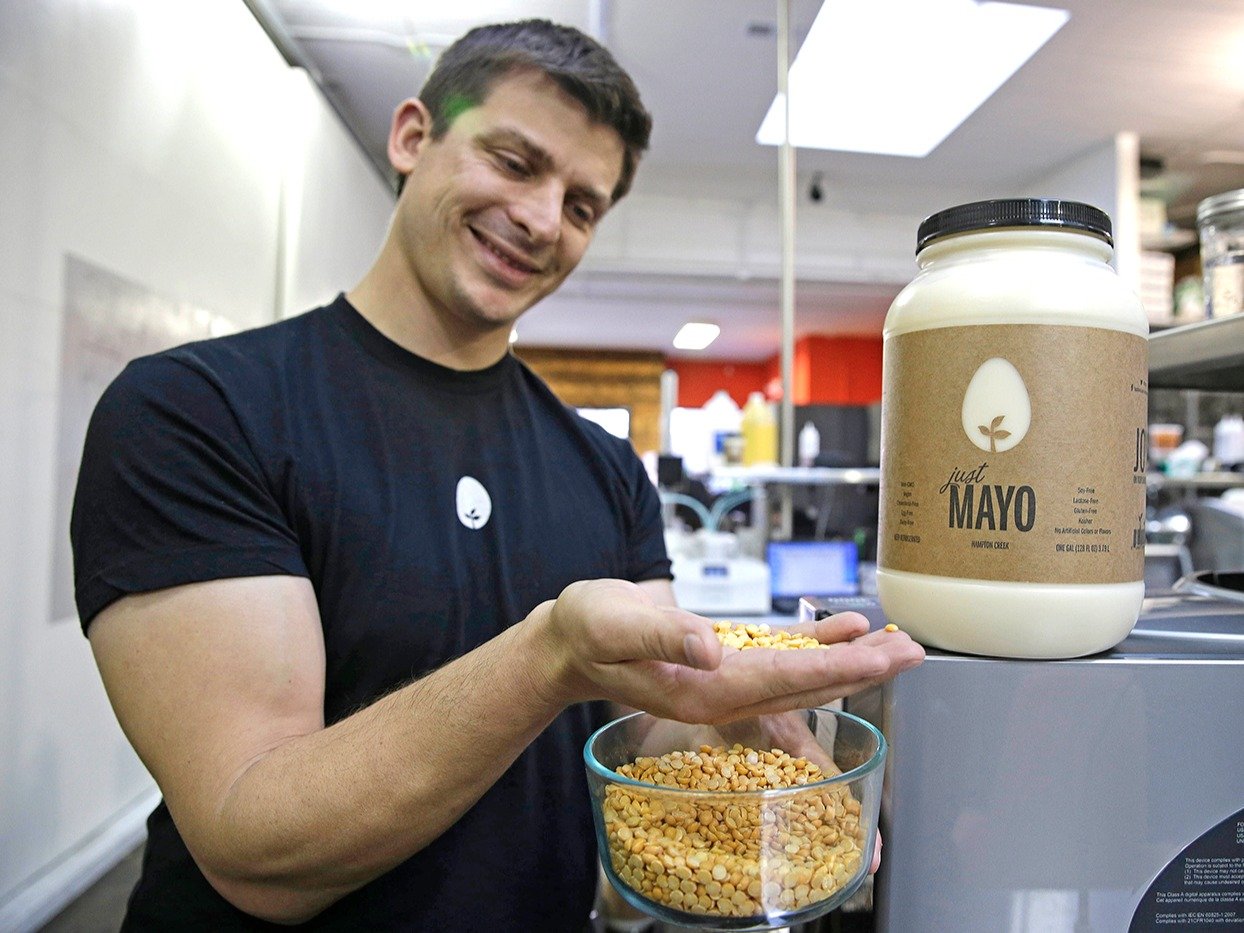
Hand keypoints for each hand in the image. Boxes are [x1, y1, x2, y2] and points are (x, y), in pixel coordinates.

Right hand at [535, 579, 923, 722]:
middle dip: (864, 669)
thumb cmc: (588, 630)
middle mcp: (724, 694)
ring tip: (898, 643)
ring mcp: (729, 681)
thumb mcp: (616, 626)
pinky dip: (819, 644)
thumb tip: (711, 647)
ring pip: (804, 673)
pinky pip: (784, 657)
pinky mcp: (729, 661)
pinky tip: (849, 627)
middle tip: (915, 652)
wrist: (573, 638)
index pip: (784, 681)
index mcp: (703, 691)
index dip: (837, 668)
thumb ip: (663, 636)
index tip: (882, 657)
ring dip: (852, 659)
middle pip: (808, 684)